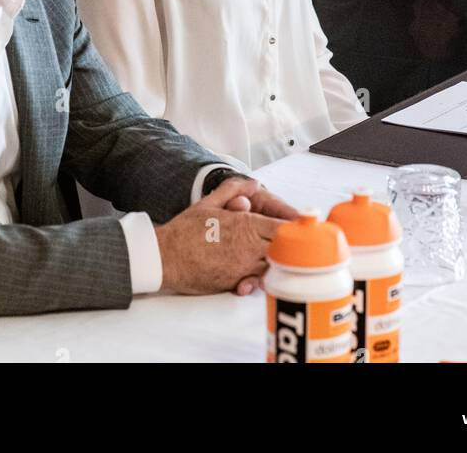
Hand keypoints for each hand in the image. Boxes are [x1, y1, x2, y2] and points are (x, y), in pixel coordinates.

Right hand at [154, 176, 297, 298]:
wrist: (165, 257)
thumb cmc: (184, 230)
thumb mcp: (208, 203)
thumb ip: (233, 189)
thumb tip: (252, 182)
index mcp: (245, 226)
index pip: (282, 228)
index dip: (294, 228)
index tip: (301, 227)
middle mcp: (248, 249)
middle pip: (283, 250)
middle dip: (290, 247)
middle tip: (295, 243)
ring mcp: (242, 269)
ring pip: (272, 268)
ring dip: (275, 262)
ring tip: (275, 256)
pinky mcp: (233, 284)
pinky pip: (256, 282)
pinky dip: (260, 278)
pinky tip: (257, 272)